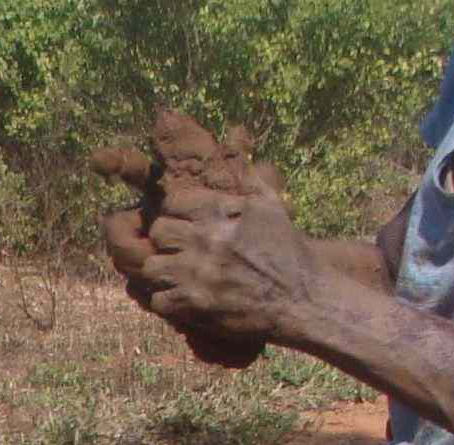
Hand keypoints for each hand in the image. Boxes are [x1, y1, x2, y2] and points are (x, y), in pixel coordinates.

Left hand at [97, 111, 279, 367]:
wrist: (301, 297)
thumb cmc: (286, 248)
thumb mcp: (269, 203)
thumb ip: (245, 172)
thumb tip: (234, 132)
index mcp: (222, 211)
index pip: (173, 202)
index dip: (175, 212)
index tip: (184, 222)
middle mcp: (207, 239)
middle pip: (158, 232)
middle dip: (166, 240)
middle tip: (178, 248)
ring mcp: (200, 272)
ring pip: (152, 266)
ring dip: (163, 271)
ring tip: (177, 274)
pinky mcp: (196, 304)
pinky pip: (159, 300)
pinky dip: (168, 300)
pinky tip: (182, 297)